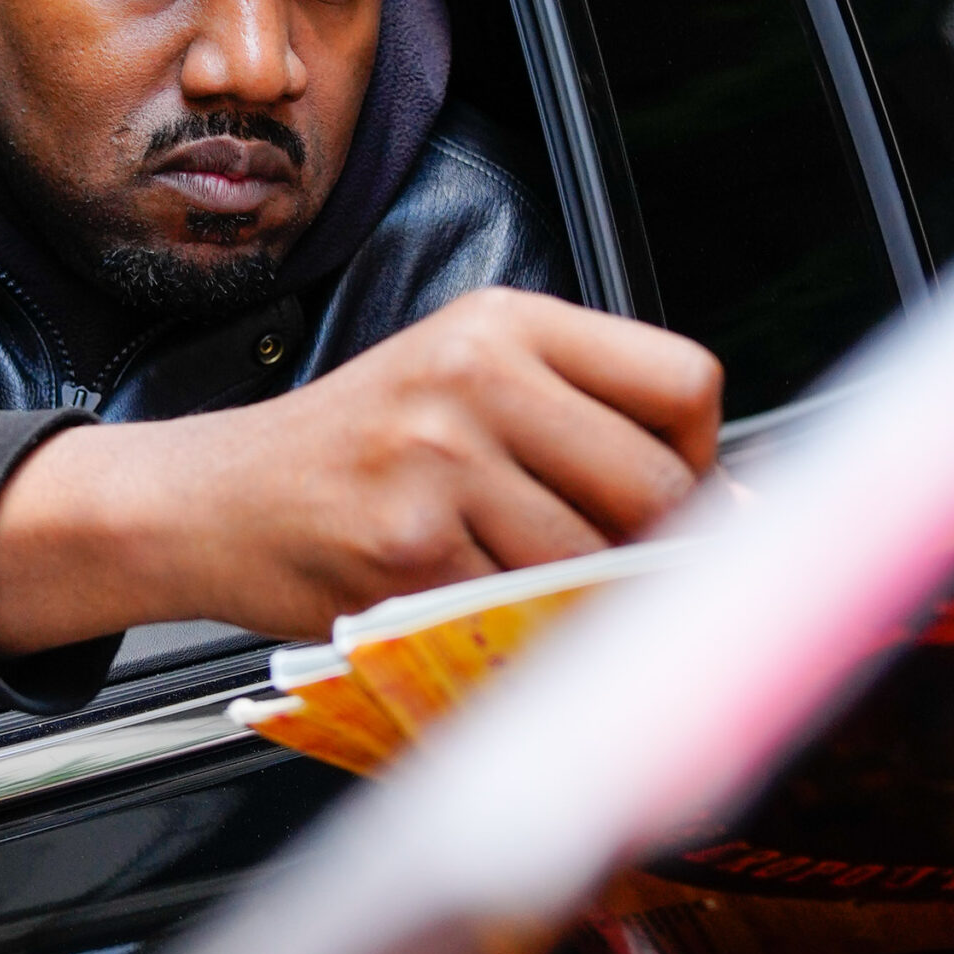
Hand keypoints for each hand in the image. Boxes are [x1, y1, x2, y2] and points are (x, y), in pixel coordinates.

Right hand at [0, 287, 721, 654]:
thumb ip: (585, 420)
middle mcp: (473, 374)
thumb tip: (739, 509)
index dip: (698, 458)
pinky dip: (514, 631)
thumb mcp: (464, 386)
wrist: (213, 502)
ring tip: (509, 579)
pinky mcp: (410, 549)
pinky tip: (464, 604)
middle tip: (595, 561)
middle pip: (656, 485)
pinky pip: (527, 613)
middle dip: (649, 547)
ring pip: (597, 562)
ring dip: (576, 599)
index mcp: (502, 321)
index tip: (670, 494)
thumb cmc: (353, 456)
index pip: (683, 382)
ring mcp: (439, 460)